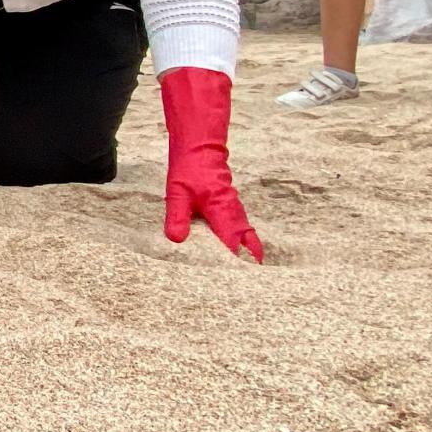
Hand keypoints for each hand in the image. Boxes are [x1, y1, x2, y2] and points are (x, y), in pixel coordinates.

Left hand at [159, 68, 262, 262]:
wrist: (200, 148)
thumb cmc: (189, 170)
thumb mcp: (177, 193)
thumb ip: (176, 216)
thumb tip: (177, 240)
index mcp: (221, 209)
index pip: (234, 240)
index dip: (239, 259)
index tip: (245, 278)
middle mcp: (233, 211)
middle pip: (247, 241)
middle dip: (251, 261)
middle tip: (255, 282)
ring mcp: (235, 209)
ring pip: (246, 235)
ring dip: (249, 252)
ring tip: (250, 274)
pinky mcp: (231, 207)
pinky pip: (242, 228)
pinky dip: (244, 242)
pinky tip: (240, 254)